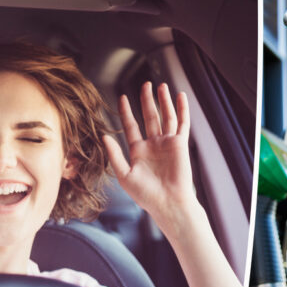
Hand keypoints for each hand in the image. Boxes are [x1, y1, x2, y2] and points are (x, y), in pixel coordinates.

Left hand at [103, 82, 195, 229]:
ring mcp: (167, 143)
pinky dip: (182, 110)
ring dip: (163, 101)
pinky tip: (180, 96)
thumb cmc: (146, 194)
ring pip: (166, 117)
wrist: (168, 203)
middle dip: (147, 100)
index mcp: (138, 151)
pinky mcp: (180, 145)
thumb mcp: (124, 174)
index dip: (126, 111)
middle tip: (145, 84)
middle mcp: (153, 145)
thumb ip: (114, 155)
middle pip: (149, 116)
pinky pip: (182, 124)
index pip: (131, 125)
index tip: (122, 97)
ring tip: (160, 86)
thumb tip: (104, 135)